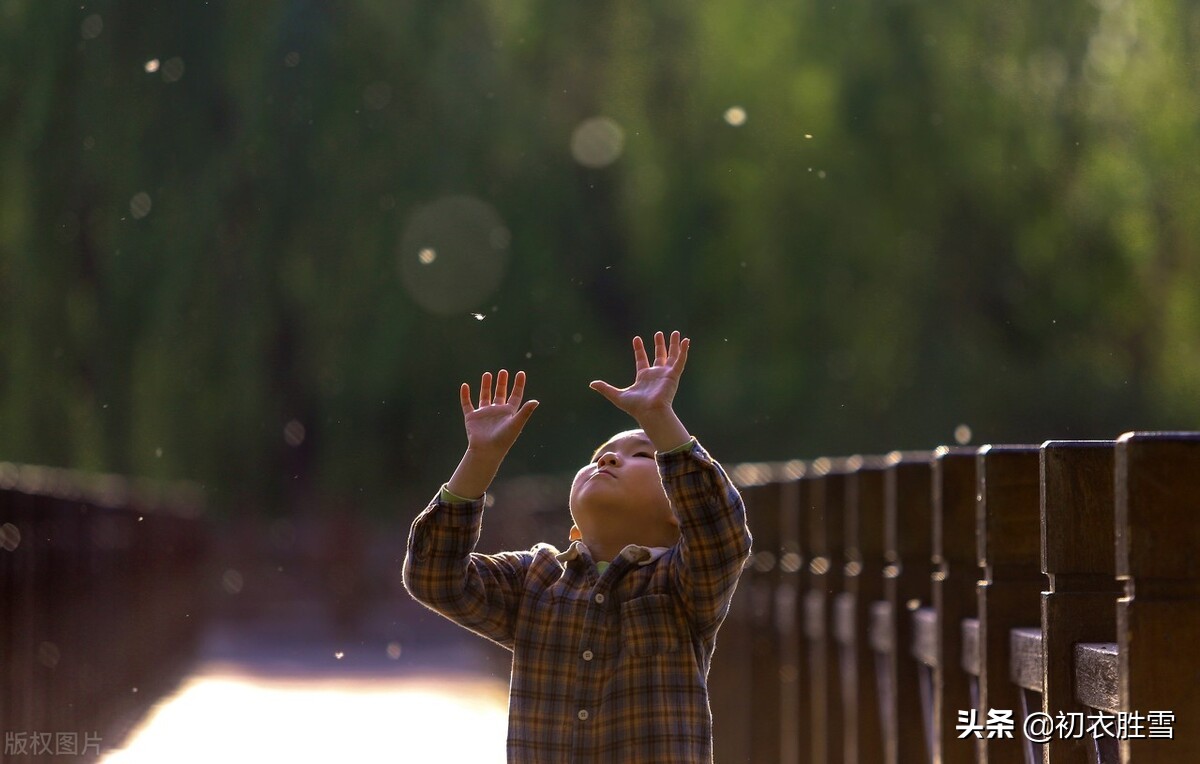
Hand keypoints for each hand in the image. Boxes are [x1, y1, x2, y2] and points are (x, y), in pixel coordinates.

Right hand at [459, 369, 538, 458]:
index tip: (521, 373)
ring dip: (486, 386)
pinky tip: (465, 385)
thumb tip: (536, 401)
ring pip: (485, 396)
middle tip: (503, 372)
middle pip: (500, 394)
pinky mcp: (472, 417)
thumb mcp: (516, 424)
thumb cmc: (503, 440)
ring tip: (487, 374)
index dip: (518, 385)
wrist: (487, 451)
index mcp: (509, 413)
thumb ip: (525, 412)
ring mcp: (484, 414)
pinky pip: (467, 404)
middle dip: (502, 383)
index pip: (515, 395)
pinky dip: (465, 395)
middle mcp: (497, 412)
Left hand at [590, 331, 690, 449]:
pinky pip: (680, 361)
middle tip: (659, 333)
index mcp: (643, 377)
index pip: (642, 360)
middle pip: (659, 356)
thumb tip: (591, 384)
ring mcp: (665, 374)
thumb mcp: (617, 395)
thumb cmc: (635, 407)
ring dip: (674, 345)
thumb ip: (605, 388)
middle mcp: (656, 374)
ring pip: (672, 356)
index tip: (637, 339)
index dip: (639, 349)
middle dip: (659, 345)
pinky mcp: (673, 375)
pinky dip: (684, 351)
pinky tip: (686, 341)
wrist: (650, 412)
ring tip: (677, 333)